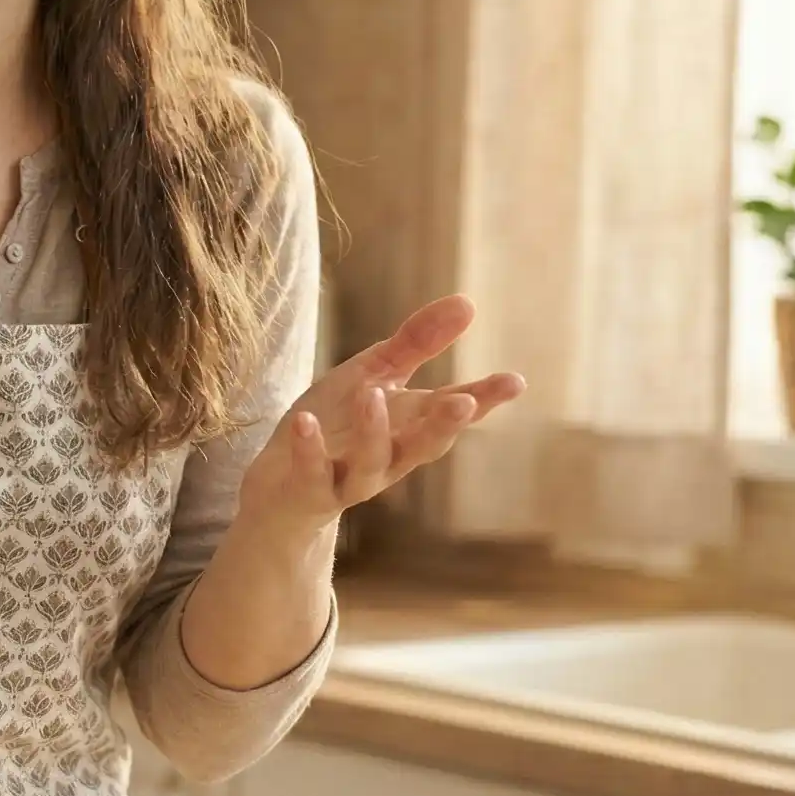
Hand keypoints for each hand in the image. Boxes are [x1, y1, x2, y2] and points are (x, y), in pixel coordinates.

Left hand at [237, 294, 524, 531]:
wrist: (280, 489)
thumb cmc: (336, 426)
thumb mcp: (373, 375)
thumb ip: (417, 343)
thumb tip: (467, 302)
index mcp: (409, 427)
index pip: (451, 411)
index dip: (483, 399)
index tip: (514, 382)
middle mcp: (389, 458)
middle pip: (423, 446)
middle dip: (443, 427)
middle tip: (462, 404)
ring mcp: (350, 480)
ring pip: (371, 464)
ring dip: (373, 430)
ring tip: (371, 394)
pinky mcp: (310, 493)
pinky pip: (313, 475)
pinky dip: (309, 449)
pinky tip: (305, 420)